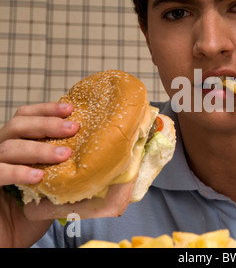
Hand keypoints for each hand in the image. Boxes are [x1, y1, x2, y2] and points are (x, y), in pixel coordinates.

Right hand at [0, 102, 78, 246]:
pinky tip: (38, 176)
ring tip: (64, 154)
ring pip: (8, 146)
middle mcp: (1, 153)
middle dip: (47, 123)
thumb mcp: (56, 189)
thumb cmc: (32, 216)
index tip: (70, 108)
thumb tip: (107, 164)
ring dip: (38, 148)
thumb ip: (70, 174)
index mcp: (18, 148)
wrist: (9, 243)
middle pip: (17, 125)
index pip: (26, 118)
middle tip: (73, 128)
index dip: (46, 109)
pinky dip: (17, 172)